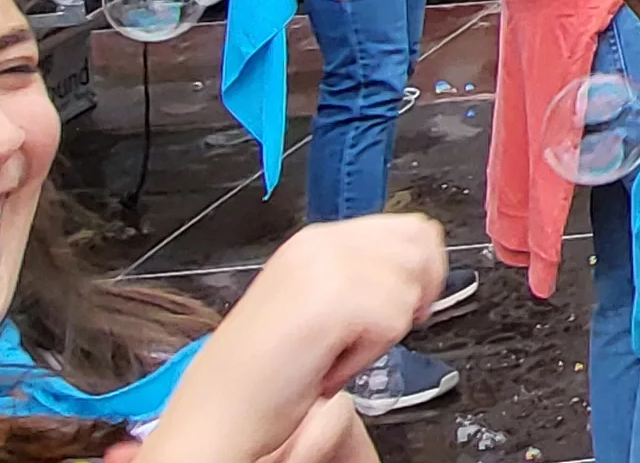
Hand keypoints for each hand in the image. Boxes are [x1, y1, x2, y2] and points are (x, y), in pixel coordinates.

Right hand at [152, 214, 445, 462]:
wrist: (217, 410)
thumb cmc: (264, 373)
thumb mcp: (316, 304)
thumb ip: (361, 276)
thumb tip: (419, 269)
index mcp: (316, 242)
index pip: (409, 228)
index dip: (422, 271)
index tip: (404, 308)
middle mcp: (320, 244)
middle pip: (418, 247)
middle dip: (412, 295)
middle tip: (372, 333)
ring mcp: (325, 267)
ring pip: (409, 286)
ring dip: (385, 330)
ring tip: (338, 350)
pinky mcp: (332, 299)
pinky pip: (392, 321)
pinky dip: (368, 354)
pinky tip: (330, 364)